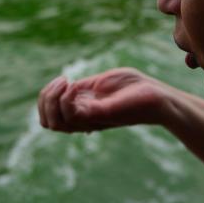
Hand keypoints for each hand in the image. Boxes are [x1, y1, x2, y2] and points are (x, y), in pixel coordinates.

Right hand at [37, 68, 175, 132]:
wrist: (159, 97)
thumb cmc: (135, 88)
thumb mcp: (102, 84)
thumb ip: (84, 88)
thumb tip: (66, 91)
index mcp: (82, 111)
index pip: (48, 117)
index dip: (45, 98)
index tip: (62, 79)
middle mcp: (83, 119)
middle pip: (46, 122)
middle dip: (44, 99)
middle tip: (62, 81)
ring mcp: (90, 119)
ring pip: (54, 123)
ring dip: (52, 98)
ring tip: (66, 82)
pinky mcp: (101, 115)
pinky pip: (72, 115)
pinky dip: (65, 98)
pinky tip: (73, 84)